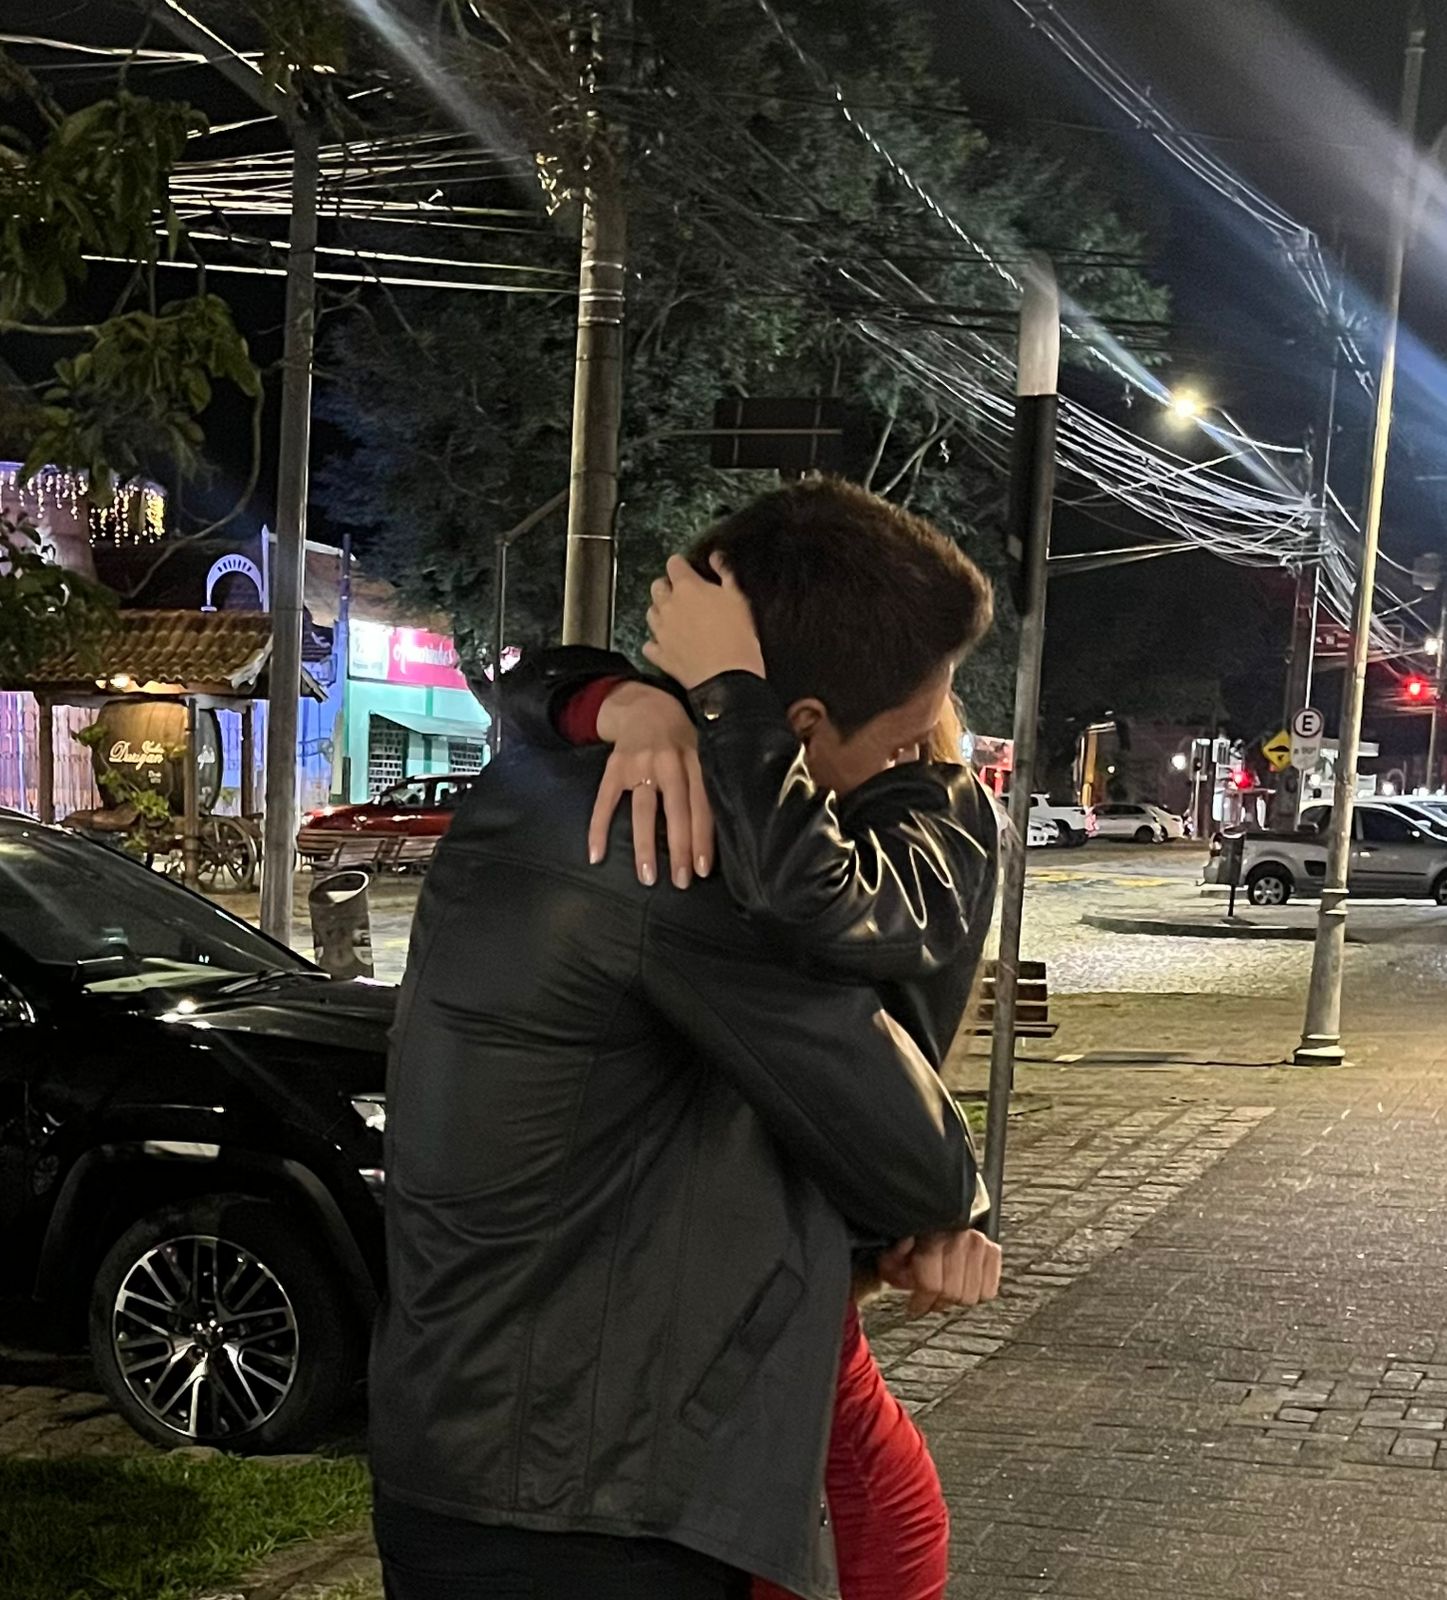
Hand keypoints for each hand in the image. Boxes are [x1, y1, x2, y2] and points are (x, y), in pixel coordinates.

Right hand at [591, 681, 714, 888]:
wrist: (645, 705)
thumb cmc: (682, 740)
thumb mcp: (703, 752)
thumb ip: (710, 784)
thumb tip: (728, 831)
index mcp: (696, 761)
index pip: (702, 806)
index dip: (703, 839)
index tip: (702, 870)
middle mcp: (669, 762)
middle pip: (676, 812)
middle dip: (679, 849)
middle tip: (680, 881)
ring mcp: (639, 764)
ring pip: (643, 810)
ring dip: (645, 845)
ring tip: (647, 877)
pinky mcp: (614, 768)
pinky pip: (605, 802)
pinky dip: (598, 828)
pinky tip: (597, 855)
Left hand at [640, 554, 765, 689]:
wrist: (727, 677)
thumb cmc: (738, 635)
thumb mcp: (739, 598)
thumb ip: (726, 573)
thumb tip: (714, 556)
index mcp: (687, 588)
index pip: (674, 564)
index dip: (681, 565)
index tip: (689, 570)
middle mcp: (668, 606)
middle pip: (657, 587)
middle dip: (667, 587)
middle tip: (683, 595)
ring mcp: (661, 631)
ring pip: (650, 613)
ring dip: (660, 612)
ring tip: (675, 618)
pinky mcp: (659, 654)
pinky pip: (650, 644)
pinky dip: (656, 642)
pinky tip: (667, 644)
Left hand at [879, 1229, 1002, 1318]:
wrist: (938, 1228)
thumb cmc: (916, 1245)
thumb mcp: (895, 1253)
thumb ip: (893, 1255)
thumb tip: (906, 1243)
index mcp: (932, 1236)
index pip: (933, 1284)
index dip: (921, 1303)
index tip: (914, 1309)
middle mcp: (959, 1237)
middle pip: (953, 1293)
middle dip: (937, 1302)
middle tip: (928, 1301)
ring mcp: (979, 1243)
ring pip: (972, 1296)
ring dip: (955, 1299)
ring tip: (944, 1291)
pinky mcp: (993, 1250)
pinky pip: (989, 1292)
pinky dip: (975, 1294)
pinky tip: (961, 1286)